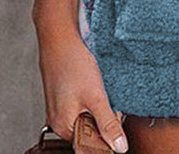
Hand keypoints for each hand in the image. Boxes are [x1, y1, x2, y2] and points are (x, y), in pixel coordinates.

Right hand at [35, 26, 128, 152]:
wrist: (61, 36)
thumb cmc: (73, 63)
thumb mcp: (96, 96)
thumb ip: (108, 123)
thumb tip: (119, 147)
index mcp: (64, 126)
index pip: (91, 143)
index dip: (108, 132)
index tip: (117, 115)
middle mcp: (59, 120)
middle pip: (90, 129)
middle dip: (104, 116)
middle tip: (107, 95)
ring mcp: (61, 107)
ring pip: (88, 114)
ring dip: (99, 104)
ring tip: (99, 85)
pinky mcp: (64, 94)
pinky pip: (83, 103)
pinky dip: (93, 94)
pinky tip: (94, 80)